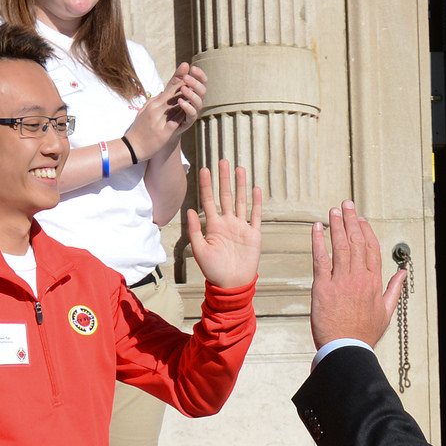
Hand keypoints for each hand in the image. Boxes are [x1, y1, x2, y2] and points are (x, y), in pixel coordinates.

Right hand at [128, 67, 204, 156]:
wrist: (132, 147)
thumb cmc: (138, 130)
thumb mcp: (144, 112)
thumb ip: (154, 102)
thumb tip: (163, 93)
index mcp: (153, 104)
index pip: (168, 88)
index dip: (177, 77)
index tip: (185, 66)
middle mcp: (156, 110)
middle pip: (173, 94)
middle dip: (183, 82)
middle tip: (192, 72)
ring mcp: (159, 120)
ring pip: (175, 106)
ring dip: (186, 96)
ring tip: (194, 86)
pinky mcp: (163, 132)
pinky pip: (175, 121)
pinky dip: (182, 115)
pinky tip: (189, 108)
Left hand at [165, 63, 205, 133]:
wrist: (162, 126)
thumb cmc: (169, 105)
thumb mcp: (171, 90)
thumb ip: (177, 78)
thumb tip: (185, 64)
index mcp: (194, 92)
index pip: (202, 82)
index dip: (200, 75)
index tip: (193, 68)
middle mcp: (196, 101)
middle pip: (202, 91)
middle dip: (195, 83)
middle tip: (186, 77)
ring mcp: (193, 111)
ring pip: (199, 103)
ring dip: (192, 94)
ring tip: (183, 88)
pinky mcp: (188, 121)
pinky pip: (192, 114)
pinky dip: (188, 107)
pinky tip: (181, 101)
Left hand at [185, 161, 262, 289]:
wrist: (231, 284)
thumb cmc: (213, 270)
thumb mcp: (199, 250)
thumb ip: (194, 230)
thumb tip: (189, 209)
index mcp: (214, 226)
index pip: (209, 200)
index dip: (207, 185)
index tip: (205, 169)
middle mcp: (228, 223)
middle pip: (226, 195)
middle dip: (224, 179)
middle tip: (223, 160)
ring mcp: (241, 227)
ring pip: (241, 201)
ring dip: (240, 185)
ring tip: (239, 168)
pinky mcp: (253, 235)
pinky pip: (255, 215)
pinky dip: (256, 202)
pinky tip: (256, 189)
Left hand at [311, 200, 406, 348]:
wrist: (345, 349)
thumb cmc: (364, 334)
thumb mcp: (386, 312)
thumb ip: (394, 289)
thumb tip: (403, 274)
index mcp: (374, 282)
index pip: (371, 248)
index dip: (365, 230)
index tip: (360, 219)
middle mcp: (359, 277)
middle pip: (356, 241)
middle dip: (350, 220)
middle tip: (345, 204)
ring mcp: (341, 281)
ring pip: (339, 246)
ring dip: (336, 225)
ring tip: (332, 210)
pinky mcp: (323, 287)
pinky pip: (321, 259)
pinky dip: (318, 241)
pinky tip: (316, 228)